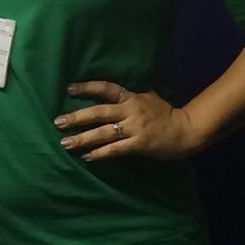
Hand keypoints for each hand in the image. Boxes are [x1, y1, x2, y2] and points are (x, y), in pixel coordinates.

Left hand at [56, 80, 197, 161]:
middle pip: (99, 112)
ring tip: (65, 143)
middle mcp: (130, 111)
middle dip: (77, 117)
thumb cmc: (166, 114)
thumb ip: (132, 96)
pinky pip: (116, 149)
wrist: (186, 130)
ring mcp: (134, 128)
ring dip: (83, 138)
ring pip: (104, 132)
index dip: (88, 88)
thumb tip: (117, 90)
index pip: (106, 89)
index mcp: (132, 98)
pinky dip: (101, 153)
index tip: (69, 89)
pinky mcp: (139, 144)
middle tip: (58, 122)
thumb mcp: (149, 97)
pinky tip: (87, 157)